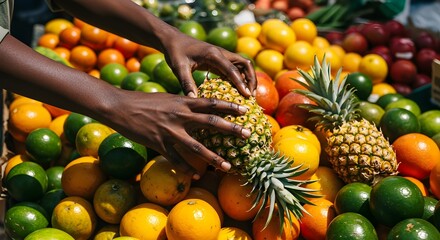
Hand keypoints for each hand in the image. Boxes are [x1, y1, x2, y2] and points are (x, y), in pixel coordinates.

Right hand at [106, 90, 250, 177]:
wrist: (120, 107)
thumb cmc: (144, 101)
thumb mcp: (168, 98)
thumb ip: (184, 103)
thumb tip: (198, 104)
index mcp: (183, 102)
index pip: (212, 102)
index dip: (230, 106)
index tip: (246, 109)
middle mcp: (180, 116)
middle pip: (212, 123)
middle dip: (232, 130)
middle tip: (248, 135)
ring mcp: (170, 131)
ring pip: (197, 147)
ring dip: (214, 158)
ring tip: (228, 166)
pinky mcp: (159, 144)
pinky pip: (176, 159)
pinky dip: (186, 168)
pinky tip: (196, 175)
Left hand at [161, 32, 256, 97]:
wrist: (174, 39)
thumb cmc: (175, 52)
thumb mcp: (178, 68)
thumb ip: (186, 83)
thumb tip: (193, 99)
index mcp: (213, 54)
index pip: (232, 69)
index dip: (241, 83)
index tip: (247, 95)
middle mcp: (221, 53)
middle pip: (245, 64)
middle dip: (251, 79)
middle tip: (251, 96)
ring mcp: (222, 55)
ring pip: (243, 65)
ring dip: (248, 78)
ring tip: (248, 94)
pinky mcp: (220, 59)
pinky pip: (235, 68)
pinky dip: (240, 78)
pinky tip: (238, 90)